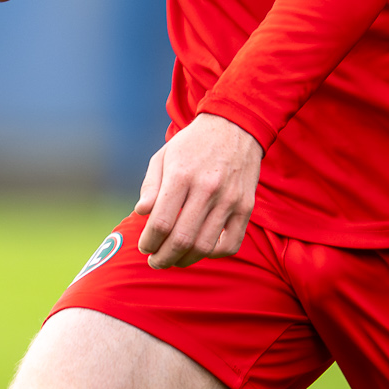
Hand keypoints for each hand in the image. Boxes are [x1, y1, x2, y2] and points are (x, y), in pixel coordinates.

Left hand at [136, 113, 262, 267]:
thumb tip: (141, 213)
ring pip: (205, 246)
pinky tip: (202, 250)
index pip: (160, 222)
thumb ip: (150, 186)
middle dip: (163, 258)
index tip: (144, 247)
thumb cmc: (192, 145)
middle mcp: (207, 189)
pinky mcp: (246, 206)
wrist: (234, 126)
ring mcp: (229, 199)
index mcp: (182, 175)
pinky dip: (214, 254)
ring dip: (185, 260)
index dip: (149, 242)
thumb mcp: (163, 156)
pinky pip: (231, 244)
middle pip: (182, 239)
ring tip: (175, 260)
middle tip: (155, 262)